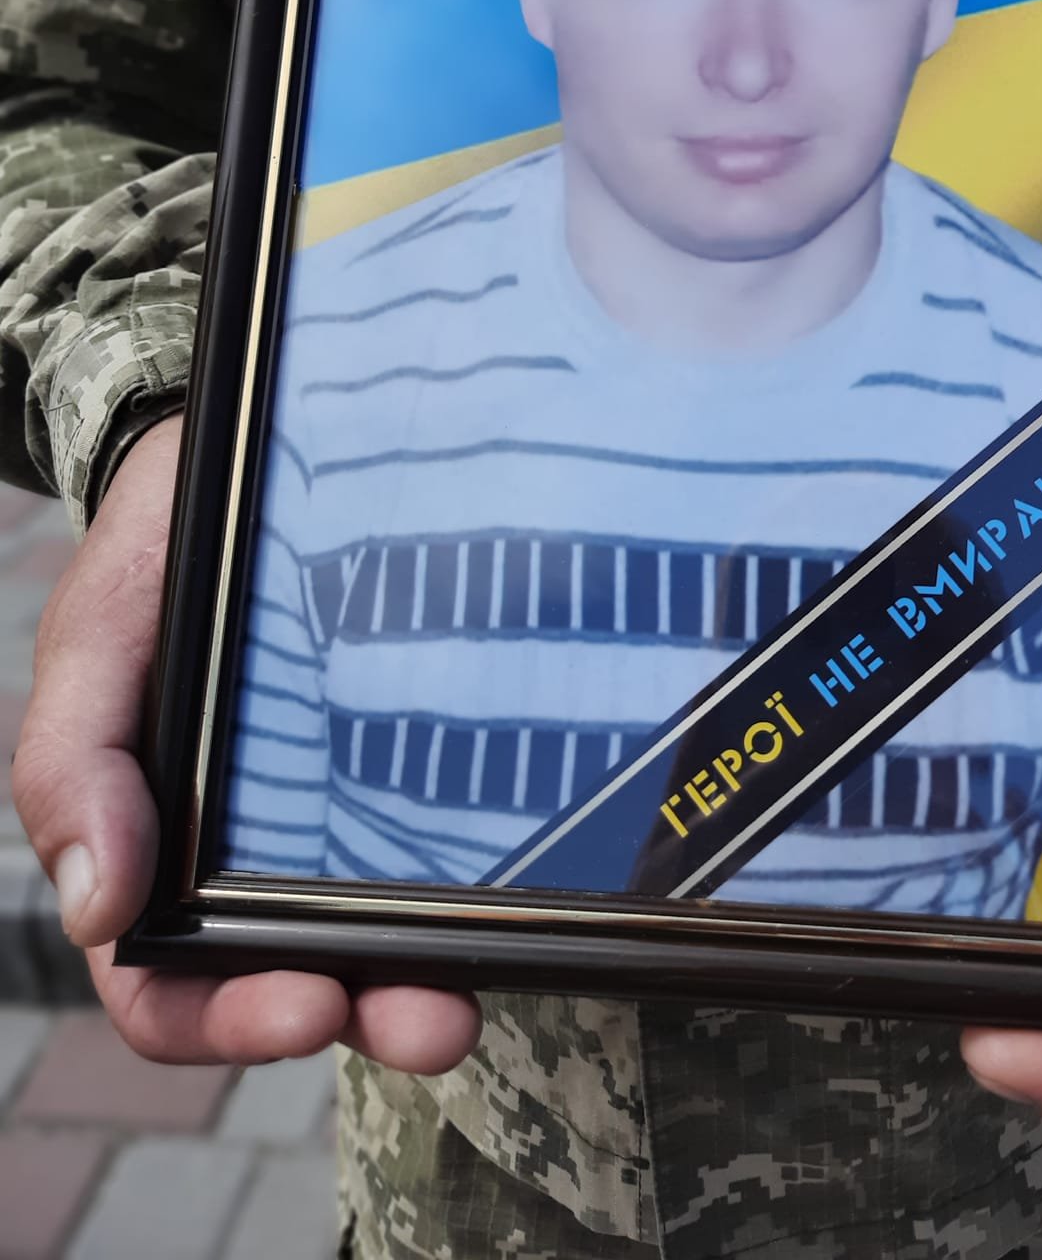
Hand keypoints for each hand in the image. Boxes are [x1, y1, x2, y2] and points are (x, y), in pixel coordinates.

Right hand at [12, 414, 481, 1071]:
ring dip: (440, 964)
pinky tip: (540, 866)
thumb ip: (74, 763)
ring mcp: (352, 798)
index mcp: (160, 845)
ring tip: (492, 973)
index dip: (231, 1022)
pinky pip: (457, 821)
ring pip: (394, 919)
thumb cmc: (155, 551)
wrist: (249, 444)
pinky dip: (490, 865)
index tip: (308, 1004)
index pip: (175, 985)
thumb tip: (98, 909)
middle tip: (436, 1019)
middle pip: (305, 970)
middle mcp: (260, 845)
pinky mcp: (423, 741)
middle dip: (371, 1013)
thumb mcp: (94, 640)